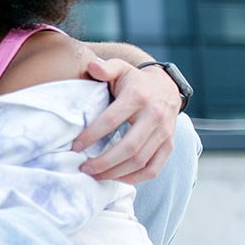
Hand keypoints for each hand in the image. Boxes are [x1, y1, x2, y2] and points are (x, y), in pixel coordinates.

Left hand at [73, 59, 177, 183]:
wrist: (167, 87)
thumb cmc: (134, 81)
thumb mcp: (120, 68)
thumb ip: (105, 68)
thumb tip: (92, 66)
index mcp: (138, 97)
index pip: (111, 120)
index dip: (91, 136)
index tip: (75, 147)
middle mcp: (155, 116)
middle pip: (128, 147)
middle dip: (103, 162)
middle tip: (83, 168)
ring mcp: (164, 132)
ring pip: (140, 161)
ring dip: (115, 172)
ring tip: (95, 175)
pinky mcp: (169, 145)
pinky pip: (154, 168)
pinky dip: (135, 178)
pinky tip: (116, 178)